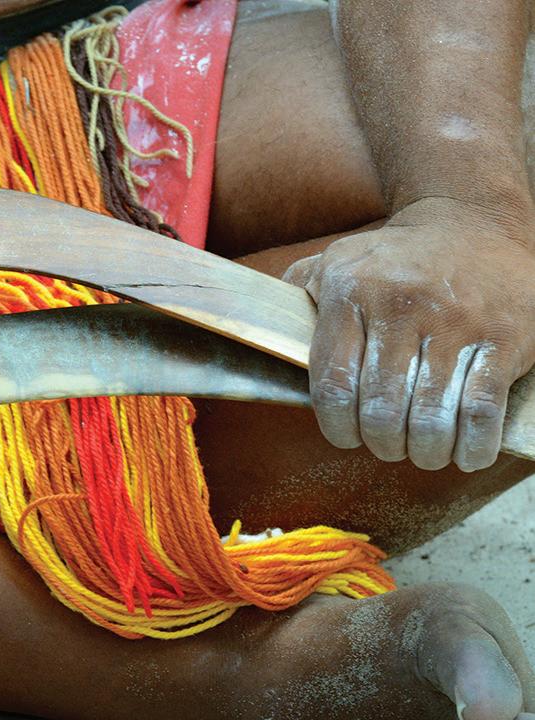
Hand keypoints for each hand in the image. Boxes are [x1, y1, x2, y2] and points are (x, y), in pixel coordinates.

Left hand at [285, 199, 534, 471]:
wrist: (474, 220)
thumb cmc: (395, 257)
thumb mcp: (336, 260)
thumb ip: (297, 296)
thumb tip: (261, 332)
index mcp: (351, 291)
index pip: (333, 385)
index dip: (336, 427)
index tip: (345, 436)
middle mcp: (401, 305)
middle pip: (381, 411)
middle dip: (382, 443)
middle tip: (387, 445)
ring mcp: (456, 322)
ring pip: (430, 418)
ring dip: (424, 451)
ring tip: (422, 451)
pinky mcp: (503, 336)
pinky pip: (481, 409)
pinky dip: (473, 446)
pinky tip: (465, 453)